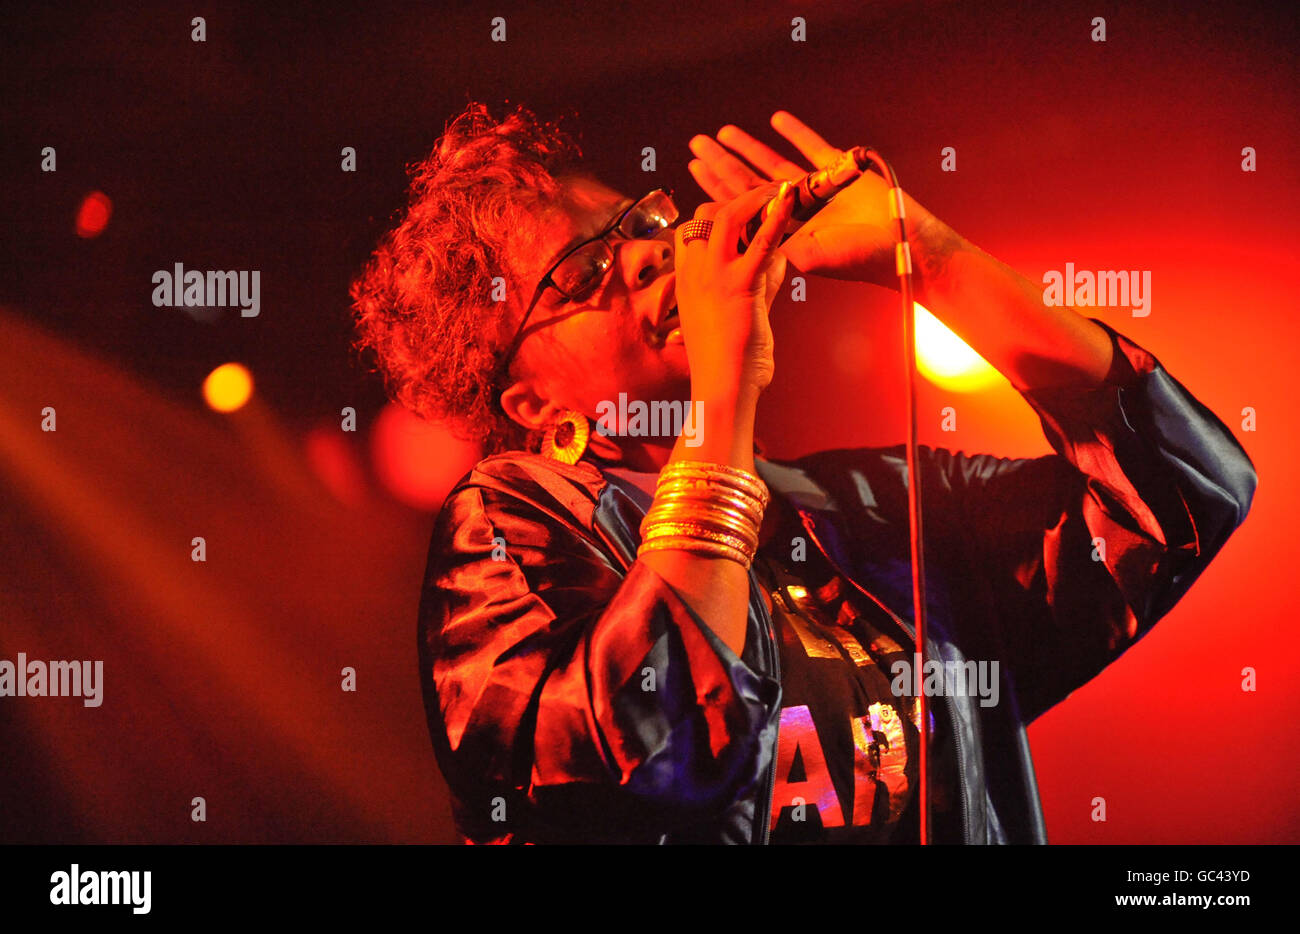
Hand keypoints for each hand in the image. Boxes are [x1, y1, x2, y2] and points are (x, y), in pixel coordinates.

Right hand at [674, 181, 796, 395]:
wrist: (721, 390)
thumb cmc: (729, 366)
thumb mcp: (743, 316)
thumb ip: (760, 284)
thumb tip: (778, 259)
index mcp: (688, 282)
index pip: (692, 232)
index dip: (717, 217)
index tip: (744, 215)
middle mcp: (694, 272)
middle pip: (706, 215)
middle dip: (736, 199)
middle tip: (767, 193)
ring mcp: (713, 276)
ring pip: (727, 216)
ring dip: (756, 197)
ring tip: (781, 188)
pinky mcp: (739, 285)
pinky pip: (759, 241)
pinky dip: (777, 215)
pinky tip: (791, 199)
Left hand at [687, 111, 936, 288]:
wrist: (906, 245)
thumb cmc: (861, 258)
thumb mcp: (812, 257)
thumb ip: (779, 245)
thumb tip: (745, 238)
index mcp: (785, 231)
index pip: (742, 208)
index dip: (718, 189)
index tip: (695, 171)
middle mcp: (796, 210)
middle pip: (751, 182)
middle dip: (723, 164)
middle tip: (697, 145)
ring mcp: (817, 190)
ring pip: (775, 164)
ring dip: (750, 147)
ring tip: (723, 132)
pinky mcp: (840, 172)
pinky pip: (814, 148)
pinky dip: (796, 133)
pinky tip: (777, 120)